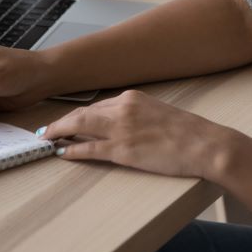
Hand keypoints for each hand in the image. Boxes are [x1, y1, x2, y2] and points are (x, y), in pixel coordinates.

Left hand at [37, 90, 237, 179]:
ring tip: (47, 139)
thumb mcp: (159, 114)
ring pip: (80, 126)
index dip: (79, 115)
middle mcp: (124, 108)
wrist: (204, 144)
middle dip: (62, 122)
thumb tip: (122, 126)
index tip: (68, 120)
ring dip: (60, 132)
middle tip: (47, 130)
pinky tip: (62, 153)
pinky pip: (89, 149)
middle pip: (83, 113)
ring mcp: (122, 129)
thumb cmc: (188, 133)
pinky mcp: (123, 149)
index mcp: (133, 98)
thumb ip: (138, 115)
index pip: (97, 105)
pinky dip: (72, 150)